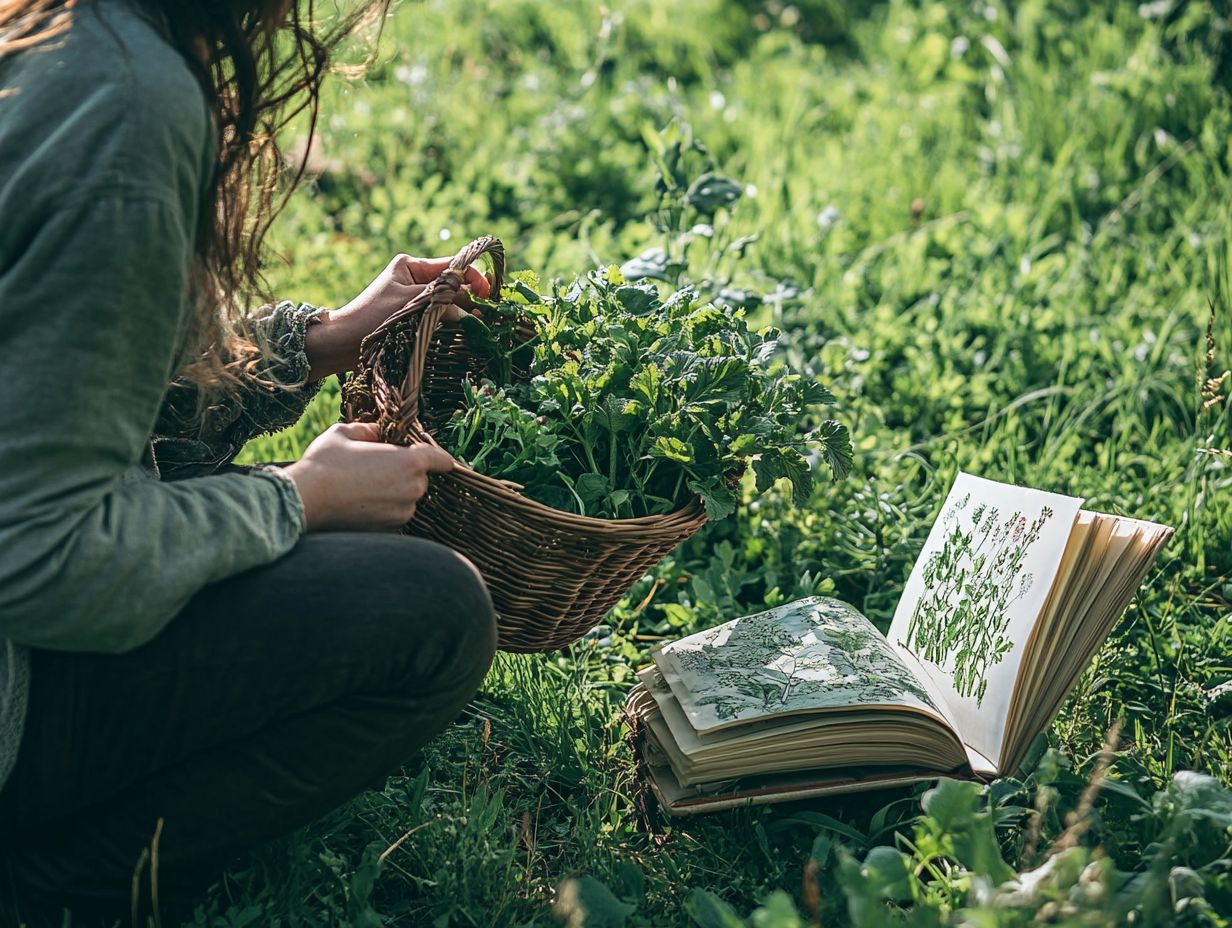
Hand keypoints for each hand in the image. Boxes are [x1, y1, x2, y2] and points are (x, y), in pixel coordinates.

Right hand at [283, 421, 455, 531]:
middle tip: (376, 468)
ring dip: (394, 492)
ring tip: (363, 486)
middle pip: (420, 478)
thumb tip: (377, 431)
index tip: (436, 458)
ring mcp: (403, 513)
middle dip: (404, 472)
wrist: (305, 499)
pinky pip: (394, 515)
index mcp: (410, 462)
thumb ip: (368, 429)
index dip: (438, 457)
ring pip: (407, 498)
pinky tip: (361, 502)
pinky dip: (384, 509)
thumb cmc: (325, 463)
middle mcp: (413, 489)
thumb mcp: (345, 433)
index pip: (440, 459)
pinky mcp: (390, 530)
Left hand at [304, 253, 491, 379]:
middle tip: (486, 316)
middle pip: (453, 284)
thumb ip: (442, 300)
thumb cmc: (371, 318)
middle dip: (470, 298)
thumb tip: (473, 308)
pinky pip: (439, 315)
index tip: (490, 294)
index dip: (474, 277)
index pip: (453, 265)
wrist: (341, 343)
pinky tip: (462, 331)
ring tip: (477, 325)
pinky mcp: (413, 318)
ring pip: (448, 301)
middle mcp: (414, 279)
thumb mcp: (411, 304)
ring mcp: (414, 299)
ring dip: (462, 312)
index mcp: (411, 265)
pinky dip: (451, 322)